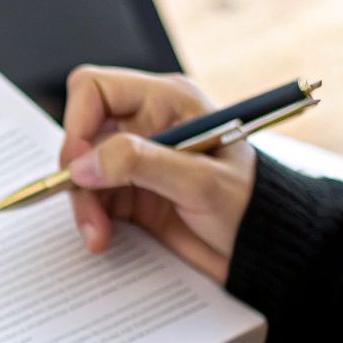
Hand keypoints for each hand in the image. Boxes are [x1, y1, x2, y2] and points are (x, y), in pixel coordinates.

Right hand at [60, 66, 256, 282]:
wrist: (265, 252)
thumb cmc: (252, 207)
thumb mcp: (200, 182)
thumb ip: (140, 164)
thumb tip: (83, 164)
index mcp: (167, 102)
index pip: (96, 89)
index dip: (78, 121)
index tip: (79, 163)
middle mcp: (146, 125)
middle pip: (82, 133)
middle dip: (78, 171)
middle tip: (85, 201)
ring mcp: (136, 160)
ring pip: (82, 171)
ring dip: (82, 203)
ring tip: (97, 233)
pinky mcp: (130, 193)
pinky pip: (91, 198)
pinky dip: (90, 219)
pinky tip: (101, 238)